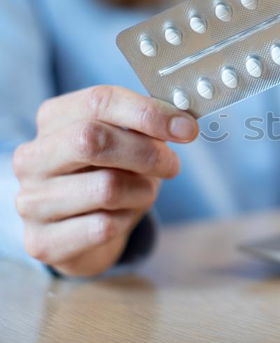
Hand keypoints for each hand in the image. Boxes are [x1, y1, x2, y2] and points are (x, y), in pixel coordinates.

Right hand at [12, 85, 197, 275]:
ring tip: (143, 192)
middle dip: (146, 152)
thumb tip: (182, 123)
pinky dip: (127, 220)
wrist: (80, 232)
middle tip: (172, 165)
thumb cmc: (108, 175)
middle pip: (93, 140)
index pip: (100, 101)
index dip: (149, 113)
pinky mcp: (43, 241)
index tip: (186, 128)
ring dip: (142, 191)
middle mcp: (32, 157)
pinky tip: (122, 217)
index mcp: (53, 119)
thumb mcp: (126, 143)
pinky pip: (103, 227)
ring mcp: (31, 201)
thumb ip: (146, 126)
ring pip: (105, 188)